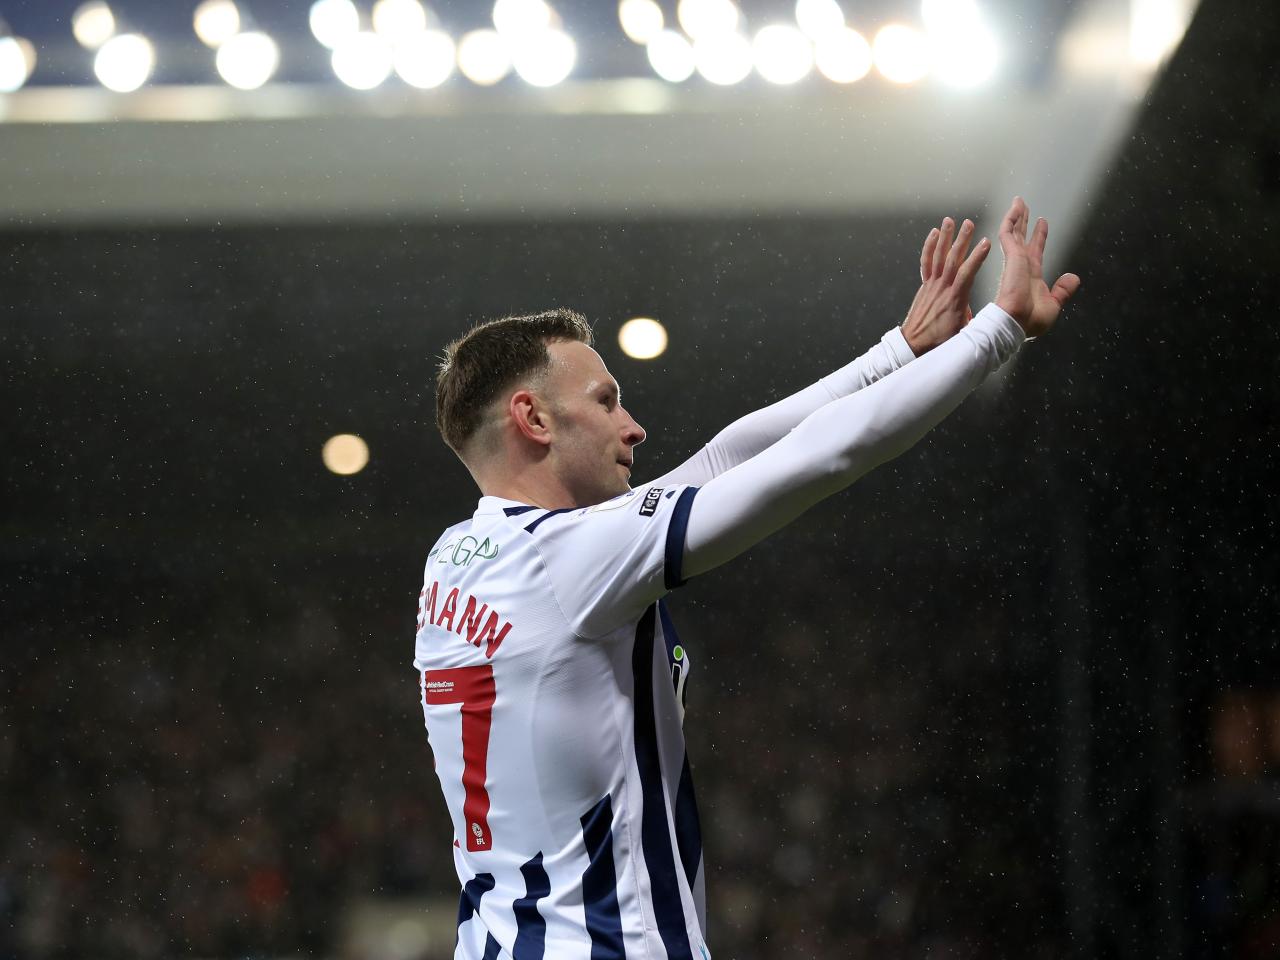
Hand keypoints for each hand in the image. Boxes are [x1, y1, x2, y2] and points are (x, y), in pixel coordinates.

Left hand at [901, 215, 990, 354]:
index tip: (986, 242)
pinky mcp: (925, 284)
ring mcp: (932, 284)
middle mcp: (942, 287)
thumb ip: (978, 319)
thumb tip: (994, 316)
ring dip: (945, 237)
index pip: (967, 273)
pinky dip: (929, 246)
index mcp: (955, 298)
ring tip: (950, 220)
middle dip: (962, 240)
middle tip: (969, 223)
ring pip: (938, 256)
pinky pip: (926, 262)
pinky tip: (934, 233)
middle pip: (952, 259)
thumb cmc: (940, 340)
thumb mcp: (964, 333)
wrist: (914, 342)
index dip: (976, 257)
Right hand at [993, 197, 1080, 337]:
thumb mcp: (1054, 305)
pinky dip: (1011, 219)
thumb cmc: (1030, 321)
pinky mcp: (1011, 256)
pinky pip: (1008, 233)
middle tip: (1023, 206)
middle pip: (1022, 237)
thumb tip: (1073, 277)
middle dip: (1023, 222)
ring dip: (1017, 215)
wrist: (1016, 323)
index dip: (1039, 236)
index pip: (1035, 250)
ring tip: (1019, 200)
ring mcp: (1015, 260)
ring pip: (1014, 231)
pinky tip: (1014, 208)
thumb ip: (1063, 290)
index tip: (1042, 222)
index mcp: (1031, 276)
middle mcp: (1022, 265)